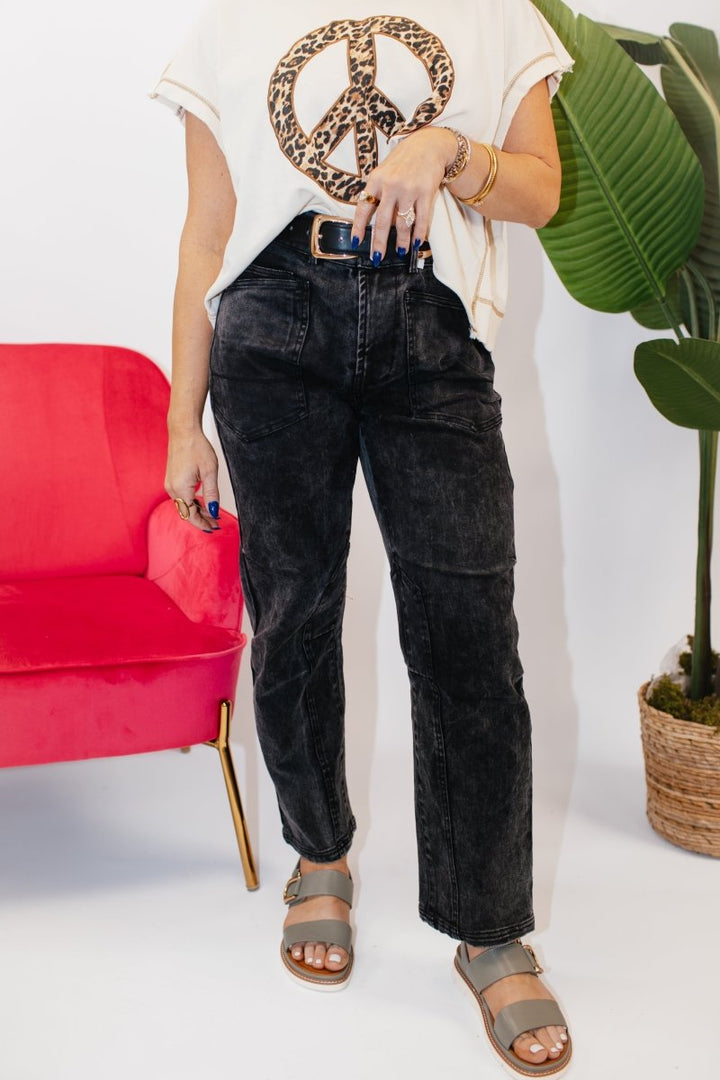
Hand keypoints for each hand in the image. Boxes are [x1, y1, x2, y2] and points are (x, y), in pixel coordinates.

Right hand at [165, 427, 220, 531]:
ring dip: (197, 511)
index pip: (191, 515)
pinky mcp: (171, 479)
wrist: (183, 431)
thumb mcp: (209, 472)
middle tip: (216, 524)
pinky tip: (202, 503)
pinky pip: (181, 497)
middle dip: (201, 519)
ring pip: (184, 505)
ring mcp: (170, 484)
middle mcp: (172, 489)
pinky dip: (192, 502)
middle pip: (186, 512)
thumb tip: (214, 512)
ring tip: (211, 515)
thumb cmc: (196, 447)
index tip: (214, 528)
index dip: (203, 523)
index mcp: (180, 489)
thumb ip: (211, 494)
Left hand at [351, 126, 455, 259]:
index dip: (358, 226)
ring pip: (403, 223)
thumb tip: (373, 221)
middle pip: (382, 221)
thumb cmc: (403, 161)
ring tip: (402, 251)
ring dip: (402, 241)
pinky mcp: (425, 192)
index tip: (355, 241)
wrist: (428, 145)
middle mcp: (391, 185)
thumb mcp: (384, 172)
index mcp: (376, 180)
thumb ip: (377, 193)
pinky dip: (420, 233)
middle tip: (378, 257)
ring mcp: (409, 189)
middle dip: (379, 242)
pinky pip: (421, 218)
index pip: (363, 207)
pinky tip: (417, 243)